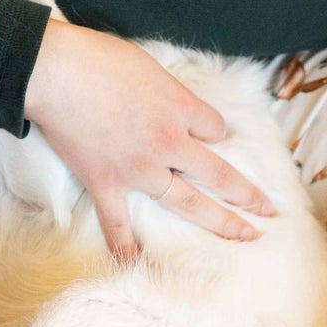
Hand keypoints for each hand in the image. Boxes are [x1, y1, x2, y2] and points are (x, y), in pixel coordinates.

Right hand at [24, 17, 275, 260]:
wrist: (58, 74)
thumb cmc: (98, 58)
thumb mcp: (148, 65)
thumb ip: (165, 90)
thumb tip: (167, 102)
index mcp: (181, 108)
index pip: (215, 128)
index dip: (219, 133)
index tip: (216, 137)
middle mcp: (170, 144)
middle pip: (218, 174)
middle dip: (247, 194)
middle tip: (269, 211)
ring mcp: (140, 170)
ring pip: (188, 202)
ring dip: (219, 222)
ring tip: (243, 236)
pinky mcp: (106, 184)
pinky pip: (118, 224)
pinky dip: (126, 248)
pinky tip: (135, 267)